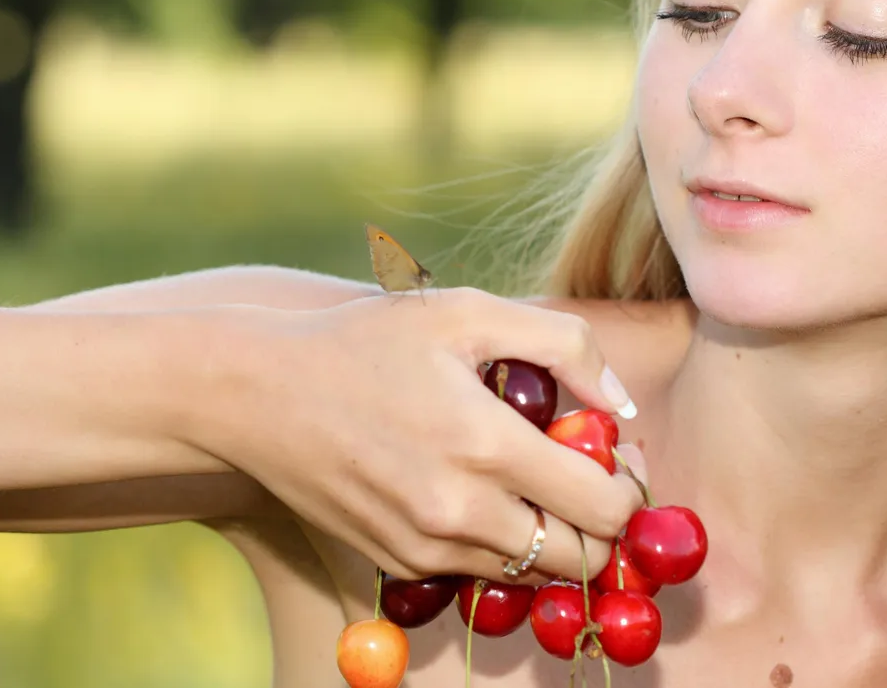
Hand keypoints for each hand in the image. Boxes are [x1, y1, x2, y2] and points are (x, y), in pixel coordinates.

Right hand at [187, 287, 645, 583]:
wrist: (258, 393)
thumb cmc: (367, 340)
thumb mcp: (468, 312)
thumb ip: (565, 346)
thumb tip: (621, 407)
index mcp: (487, 446)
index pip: (604, 509)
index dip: (628, 488)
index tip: (619, 460)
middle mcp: (460, 512)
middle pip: (580, 560)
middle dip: (600, 524)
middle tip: (586, 476)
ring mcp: (426, 547)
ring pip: (531, 573)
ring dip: (550, 536)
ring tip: (529, 477)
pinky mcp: (398, 564)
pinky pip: (477, 571)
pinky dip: (497, 542)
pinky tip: (476, 489)